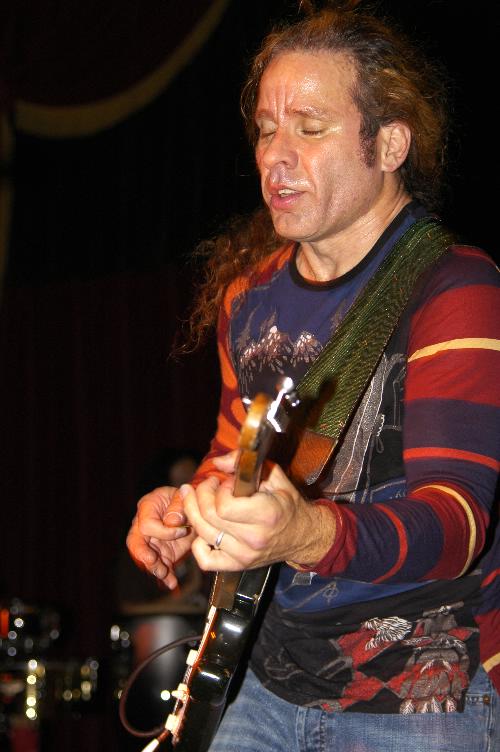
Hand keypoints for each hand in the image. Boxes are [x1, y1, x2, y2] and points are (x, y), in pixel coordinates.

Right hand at [126, 485, 194, 588]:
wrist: (195, 509)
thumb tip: (171, 522)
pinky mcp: (161, 553)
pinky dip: (165, 577)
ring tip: (166, 575)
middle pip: (135, 543)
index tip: (182, 531)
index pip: (146, 525)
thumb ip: (178, 507)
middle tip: (153, 562)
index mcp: (148, 507)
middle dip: (143, 555)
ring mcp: (151, 541)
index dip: (163, 531)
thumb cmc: (186, 499)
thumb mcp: (184, 498)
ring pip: (145, 558)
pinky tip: (172, 583)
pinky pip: (159, 566)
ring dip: (155, 568)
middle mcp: (144, 525)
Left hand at [182, 457, 335, 571]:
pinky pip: (205, 560)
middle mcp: (253, 539)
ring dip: (193, 512)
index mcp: (265, 515)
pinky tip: (204, 529)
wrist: (303, 535)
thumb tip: (218, 462)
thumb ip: (245, 463)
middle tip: (208, 485)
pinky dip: (198, 544)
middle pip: (209, 518)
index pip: (224, 506)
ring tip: (197, 498)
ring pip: (203, 534)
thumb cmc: (287, 503)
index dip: (219, 490)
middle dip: (201, 495)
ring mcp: (244, 556)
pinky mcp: (237, 565)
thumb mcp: (274, 476)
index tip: (226, 483)